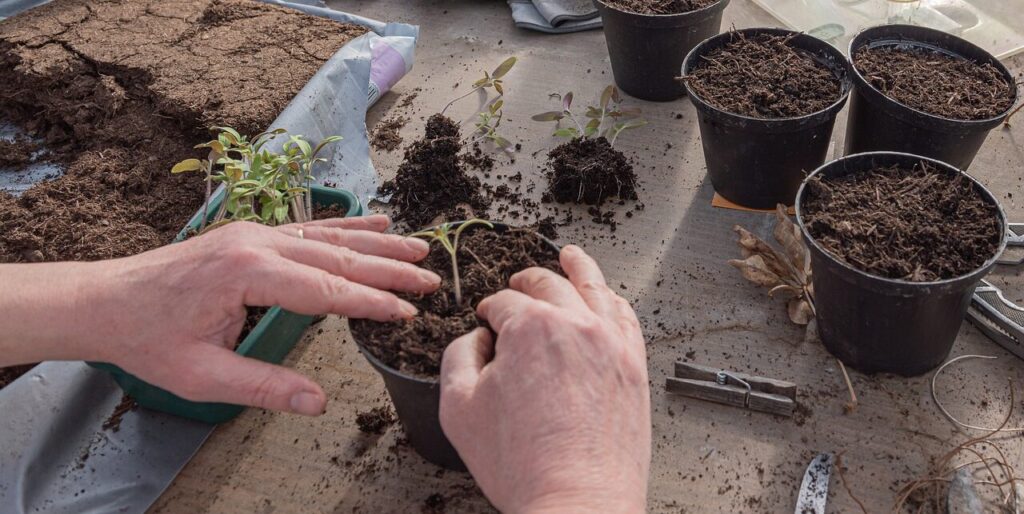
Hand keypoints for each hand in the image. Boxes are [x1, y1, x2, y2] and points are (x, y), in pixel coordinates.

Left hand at [0, 215, 438, 415]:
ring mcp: (254, 232)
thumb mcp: (202, 375)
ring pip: (329, 236)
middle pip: (337, 256)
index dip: (371, 302)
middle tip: (431, 279)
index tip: (409, 312)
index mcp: (247, 274)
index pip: (326, 290)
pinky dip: (347, 225)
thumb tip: (318, 401)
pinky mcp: (251, 233)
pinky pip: (309, 227)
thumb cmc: (149, 339)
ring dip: (377, 241)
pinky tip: (375, 220)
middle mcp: (256, 243)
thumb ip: (263, 387)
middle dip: (389, 269)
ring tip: (419, 246)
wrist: (104, 300)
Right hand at [439, 245, 649, 512]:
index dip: (490, 310)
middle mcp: (575, 324)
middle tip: (517, 284)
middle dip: (526, 281)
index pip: (504, 302)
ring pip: (595, 288)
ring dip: (578, 267)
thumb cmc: (521, 464)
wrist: (577, 501)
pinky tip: (607, 298)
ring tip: (572, 256)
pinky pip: (627, 317)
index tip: (486, 321)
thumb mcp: (458, 408)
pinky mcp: (634, 366)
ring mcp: (611, 343)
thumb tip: (476, 339)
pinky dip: (613, 300)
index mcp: (529, 328)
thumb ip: (458, 357)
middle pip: (548, 285)